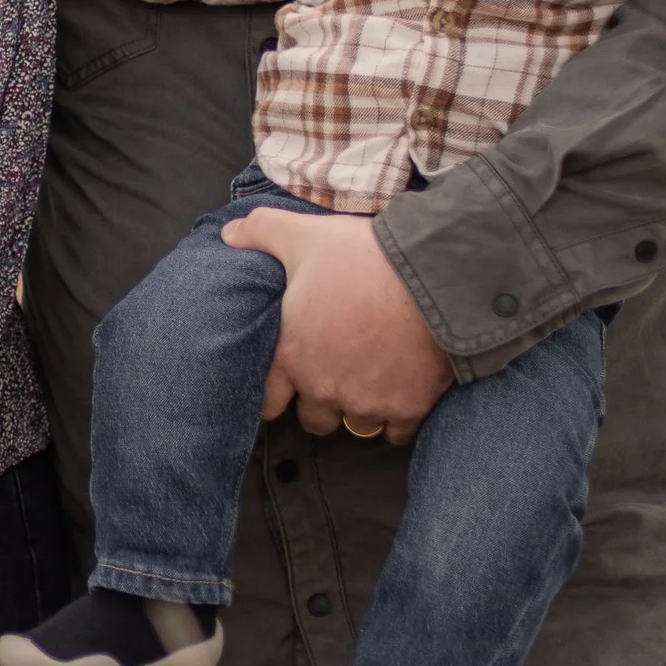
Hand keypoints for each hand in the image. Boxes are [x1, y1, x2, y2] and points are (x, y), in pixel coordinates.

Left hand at [218, 208, 454, 442]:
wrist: (435, 273)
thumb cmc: (366, 256)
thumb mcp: (305, 235)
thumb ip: (261, 233)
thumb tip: (229, 234)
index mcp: (293, 354)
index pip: (268, 402)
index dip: (279, 393)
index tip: (292, 382)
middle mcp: (324, 387)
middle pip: (314, 419)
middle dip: (323, 402)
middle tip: (339, 375)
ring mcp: (367, 402)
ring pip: (356, 425)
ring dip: (361, 408)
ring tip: (374, 379)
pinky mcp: (407, 408)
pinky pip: (396, 432)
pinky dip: (400, 416)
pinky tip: (405, 391)